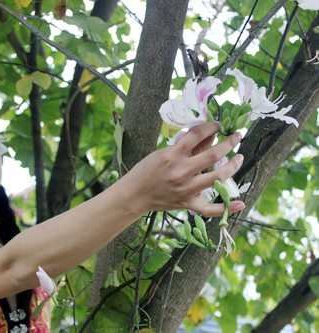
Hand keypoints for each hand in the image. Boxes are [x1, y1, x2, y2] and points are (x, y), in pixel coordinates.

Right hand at [123, 121, 244, 216]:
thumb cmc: (147, 171)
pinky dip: (226, 207)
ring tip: (239, 157)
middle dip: (229, 143)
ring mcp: (186, 188)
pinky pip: (211, 208)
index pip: (197, 135)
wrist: (134, 194)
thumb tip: (208, 135)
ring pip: (217, 177)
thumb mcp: (164, 153)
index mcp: (172, 154)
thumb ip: (187, 147)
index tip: (219, 125)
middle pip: (213, 155)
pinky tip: (240, 202)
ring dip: (233, 166)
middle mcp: (181, 171)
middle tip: (236, 137)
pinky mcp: (187, 203)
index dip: (211, 127)